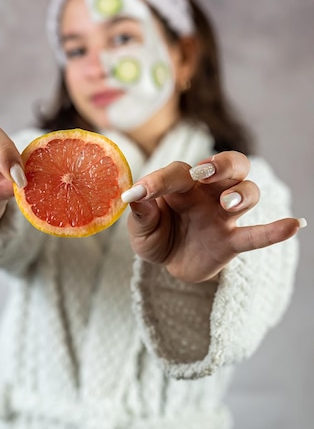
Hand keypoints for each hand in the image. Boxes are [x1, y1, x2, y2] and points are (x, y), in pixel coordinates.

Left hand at [122, 151, 303, 282]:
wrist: (169, 264)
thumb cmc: (155, 236)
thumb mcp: (140, 227)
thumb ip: (141, 212)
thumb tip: (133, 196)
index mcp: (181, 184)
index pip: (176, 173)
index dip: (158, 181)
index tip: (139, 194)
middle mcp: (207, 193)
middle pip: (229, 165)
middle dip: (222, 164)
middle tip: (205, 172)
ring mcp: (223, 215)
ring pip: (246, 191)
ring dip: (241, 193)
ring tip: (228, 204)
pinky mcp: (231, 240)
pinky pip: (256, 234)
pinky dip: (274, 231)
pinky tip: (295, 225)